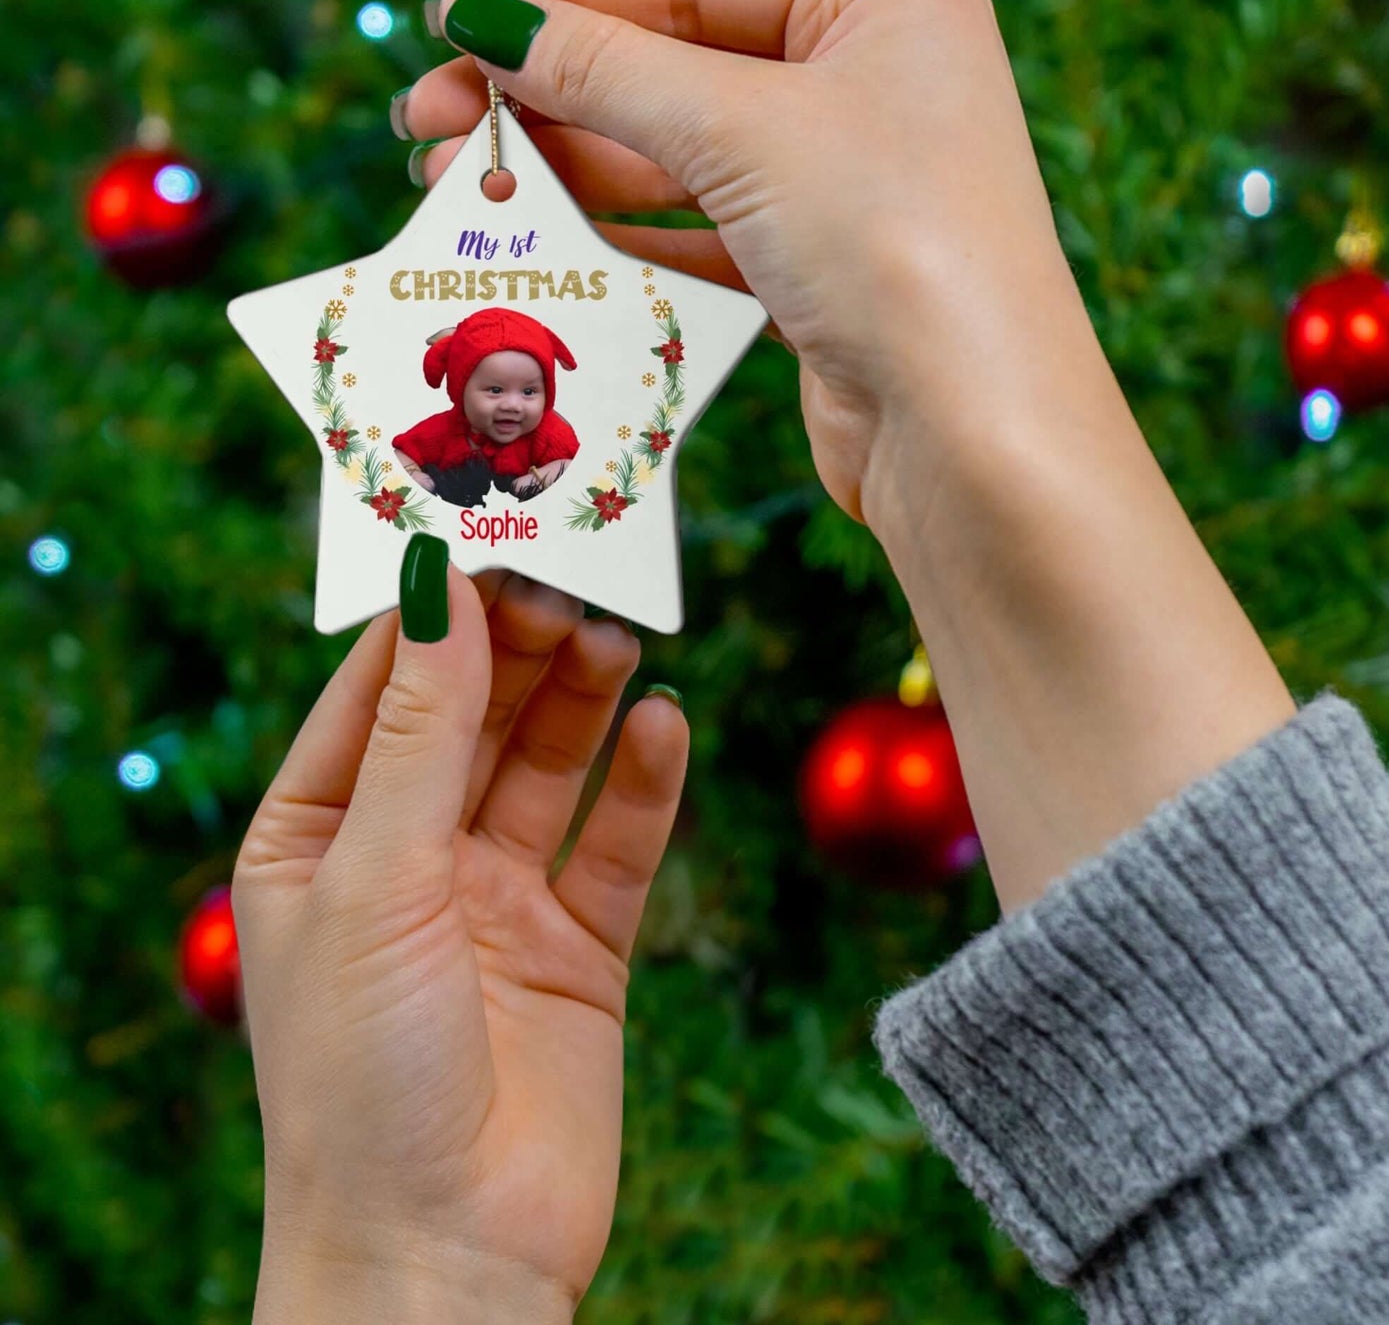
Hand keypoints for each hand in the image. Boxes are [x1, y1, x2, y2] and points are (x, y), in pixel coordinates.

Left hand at [233, 568, 687, 1316]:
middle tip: (572, 585)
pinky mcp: (579, 947)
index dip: (431, 617)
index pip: (376, 693)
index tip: (488, 539)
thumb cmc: (362, 1076)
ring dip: (582, 701)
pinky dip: (643, 783)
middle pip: (472, 719)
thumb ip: (418, 732)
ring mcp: (497, 902)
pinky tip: (665, 725)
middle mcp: (407, 860)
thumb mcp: (374, 879)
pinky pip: (616, 843)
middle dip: (517, 650)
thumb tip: (436, 588)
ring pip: (548, 766)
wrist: (446, 1257)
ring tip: (617, 639)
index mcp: (318, 839)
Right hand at [401, 0, 1089, 522]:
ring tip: (461, 185)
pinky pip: (700, 237)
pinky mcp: (820, 275)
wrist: (971, 435)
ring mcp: (845, 184)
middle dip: (549, 94)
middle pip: (674, 68)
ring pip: (679, 159)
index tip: (453, 22)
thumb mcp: (741, 129)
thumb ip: (608, 70)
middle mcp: (870, 83)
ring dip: (570, 171)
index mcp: (881, 1)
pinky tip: (543, 243)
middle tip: (429, 120)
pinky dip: (622, 239)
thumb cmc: (894, 245)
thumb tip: (489, 20)